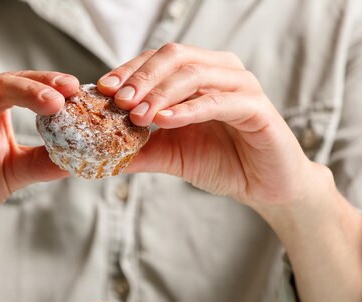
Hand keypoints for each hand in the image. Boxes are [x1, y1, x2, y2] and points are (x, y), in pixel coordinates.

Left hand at [97, 43, 324, 211]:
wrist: (262, 186)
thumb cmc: (219, 161)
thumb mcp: (169, 154)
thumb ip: (138, 148)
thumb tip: (98, 151)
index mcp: (198, 73)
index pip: (157, 59)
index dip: (128, 70)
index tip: (103, 89)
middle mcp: (220, 70)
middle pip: (175, 55)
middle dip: (142, 77)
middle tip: (118, 101)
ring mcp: (240, 86)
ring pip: (194, 74)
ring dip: (161, 94)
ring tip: (138, 116)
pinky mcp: (257, 108)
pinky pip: (218, 102)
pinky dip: (188, 110)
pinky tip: (165, 121)